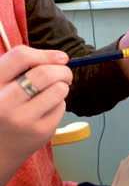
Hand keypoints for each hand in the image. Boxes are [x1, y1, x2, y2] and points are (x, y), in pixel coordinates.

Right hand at [0, 46, 71, 170]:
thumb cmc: (2, 109)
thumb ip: (19, 68)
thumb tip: (60, 58)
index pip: (21, 56)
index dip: (45, 54)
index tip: (60, 57)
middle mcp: (4, 102)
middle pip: (45, 73)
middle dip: (63, 70)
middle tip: (65, 73)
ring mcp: (23, 119)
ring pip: (59, 90)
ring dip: (61, 87)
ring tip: (53, 91)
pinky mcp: (41, 132)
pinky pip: (61, 107)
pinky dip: (58, 104)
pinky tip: (46, 110)